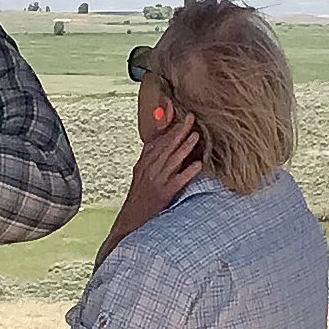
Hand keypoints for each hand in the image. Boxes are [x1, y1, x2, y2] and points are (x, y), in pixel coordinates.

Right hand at [101, 107, 200, 256]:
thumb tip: (163, 139)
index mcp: (143, 162)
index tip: (172, 108)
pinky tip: (198, 165)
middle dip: (178, 131)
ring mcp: (157, 181)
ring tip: (196, 136)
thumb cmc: (140, 196)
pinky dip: (188, 172)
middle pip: (165, 146)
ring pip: (172, 160)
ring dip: (185, 147)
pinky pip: (178, 181)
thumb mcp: (141, 173)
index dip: (165, 124)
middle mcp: (149, 169)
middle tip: (190, 118)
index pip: (155, 139)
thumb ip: (152, 156)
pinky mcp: (164, 194)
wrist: (131, 220)